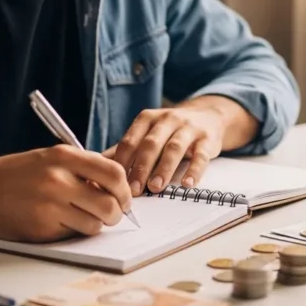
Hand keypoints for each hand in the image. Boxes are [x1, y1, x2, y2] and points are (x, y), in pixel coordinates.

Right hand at [0, 145, 132, 241]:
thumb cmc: (16, 174)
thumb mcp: (49, 158)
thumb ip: (82, 168)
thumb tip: (116, 187)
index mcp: (63, 156)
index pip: (113, 173)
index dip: (124, 189)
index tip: (124, 197)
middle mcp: (58, 180)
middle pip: (109, 204)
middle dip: (115, 213)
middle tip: (110, 214)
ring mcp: (49, 206)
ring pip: (94, 225)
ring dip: (94, 225)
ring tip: (81, 217)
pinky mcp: (41, 229)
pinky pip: (73, 235)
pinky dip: (72, 231)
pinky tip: (58, 222)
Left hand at [109, 107, 224, 196]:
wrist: (207, 116)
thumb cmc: (170, 131)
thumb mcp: (148, 133)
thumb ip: (127, 150)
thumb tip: (98, 168)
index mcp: (147, 119)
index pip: (131, 140)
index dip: (122, 162)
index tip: (115, 183)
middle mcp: (167, 119)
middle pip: (151, 144)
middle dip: (140, 167)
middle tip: (133, 190)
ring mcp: (188, 128)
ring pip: (174, 148)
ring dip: (164, 169)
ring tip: (156, 188)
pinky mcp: (207, 138)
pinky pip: (201, 155)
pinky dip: (194, 170)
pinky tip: (187, 184)